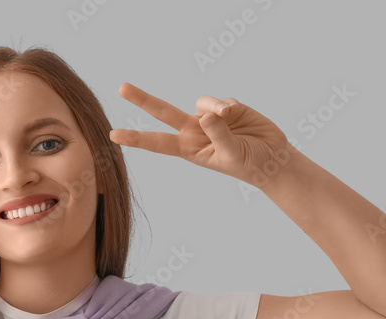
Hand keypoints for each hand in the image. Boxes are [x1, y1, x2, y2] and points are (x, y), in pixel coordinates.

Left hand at [109, 82, 299, 188]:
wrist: (272, 157)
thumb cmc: (248, 163)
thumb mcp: (231, 155)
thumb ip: (218, 135)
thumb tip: (206, 114)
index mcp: (188, 148)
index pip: (157, 142)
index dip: (136, 138)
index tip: (113, 135)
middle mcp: (194, 130)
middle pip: (163, 112)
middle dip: (143, 99)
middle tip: (121, 88)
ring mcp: (209, 117)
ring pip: (201, 102)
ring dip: (214, 107)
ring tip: (229, 118)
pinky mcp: (227, 107)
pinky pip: (221, 100)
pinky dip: (228, 106)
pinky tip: (236, 115)